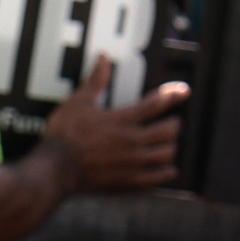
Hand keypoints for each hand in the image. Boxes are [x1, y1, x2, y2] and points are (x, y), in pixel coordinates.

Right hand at [42, 50, 188, 194]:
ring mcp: (132, 164)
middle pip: (168, 131)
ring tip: (169, 143)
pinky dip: (164, 174)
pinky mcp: (127, 182)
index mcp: (122, 120)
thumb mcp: (78, 102)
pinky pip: (155, 179)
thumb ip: (96, 81)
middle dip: (174, 124)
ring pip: (166, 155)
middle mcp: (132, 142)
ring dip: (171, 147)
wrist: (55, 169)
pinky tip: (167, 170)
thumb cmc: (65, 134)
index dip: (172, 95)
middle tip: (172, 121)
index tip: (183, 91)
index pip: (155, 104)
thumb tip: (104, 58)